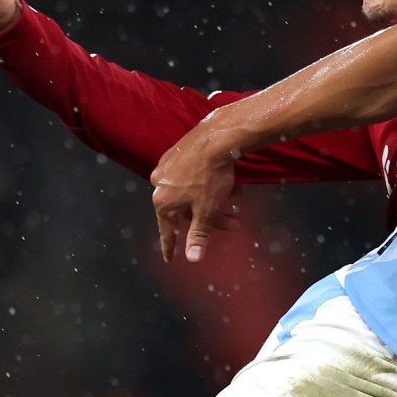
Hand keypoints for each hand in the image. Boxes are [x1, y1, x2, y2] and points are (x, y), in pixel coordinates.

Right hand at [151, 120, 239, 263]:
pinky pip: (192, 176)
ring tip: (236, 199)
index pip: (167, 230)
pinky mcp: (178, 153)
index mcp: (162, 201)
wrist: (216, 138)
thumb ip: (198, 235)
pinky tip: (229, 184)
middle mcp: (160, 184)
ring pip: (191, 192)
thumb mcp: (206, 211)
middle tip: (233, 224)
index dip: (170, 246)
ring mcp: (168, 166)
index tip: (169, 259)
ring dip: (214, 200)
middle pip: (186, 210)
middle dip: (211, 218)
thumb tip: (192, 258)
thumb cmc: (210, 177)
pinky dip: (209, 185)